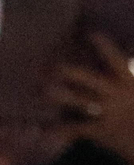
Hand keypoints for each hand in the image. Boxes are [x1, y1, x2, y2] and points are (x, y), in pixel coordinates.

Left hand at [48, 31, 133, 164]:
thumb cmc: (132, 108)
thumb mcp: (131, 88)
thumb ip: (117, 71)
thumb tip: (107, 44)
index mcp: (127, 80)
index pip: (116, 61)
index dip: (106, 48)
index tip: (92, 34)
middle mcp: (117, 94)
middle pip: (91, 79)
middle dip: (70, 72)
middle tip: (52, 65)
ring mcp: (107, 112)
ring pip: (79, 101)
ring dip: (60, 95)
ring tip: (42, 90)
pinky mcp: (99, 130)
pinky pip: (75, 128)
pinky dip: (57, 129)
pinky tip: (40, 129)